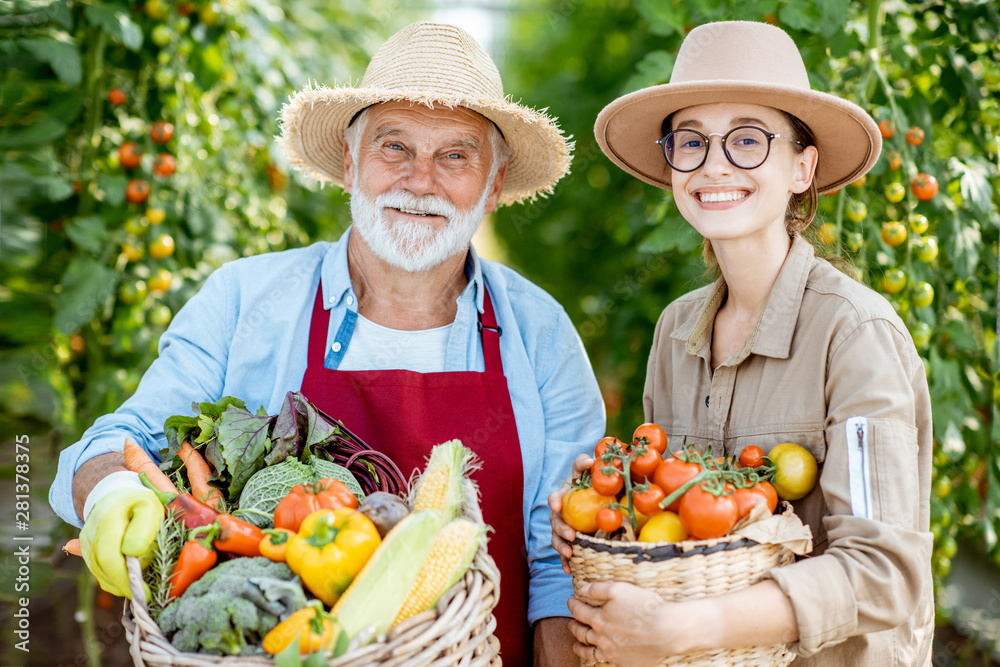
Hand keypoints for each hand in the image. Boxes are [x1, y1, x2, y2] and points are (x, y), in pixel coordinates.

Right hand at [80, 488, 163, 597]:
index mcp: (108, 522)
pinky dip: (115, 580)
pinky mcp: (88, 554)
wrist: (116, 496)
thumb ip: (143, 528)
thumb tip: (132, 553)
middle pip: (103, 570)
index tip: (143, 591)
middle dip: (124, 585)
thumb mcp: (149, 508)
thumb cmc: (139, 503)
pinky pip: (100, 574)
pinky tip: (128, 579)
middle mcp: (91, 536)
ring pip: (101, 575)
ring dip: (120, 584)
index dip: (125, 578)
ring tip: (140, 582)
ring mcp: (86, 546)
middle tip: (145, 593)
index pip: (109, 557)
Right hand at [548, 453, 594, 573]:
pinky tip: (569, 571)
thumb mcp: (589, 470)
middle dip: (561, 529)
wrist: (601, 496)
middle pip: (555, 522)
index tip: (556, 505)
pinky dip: (565, 562)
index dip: (554, 501)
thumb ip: (586, 464)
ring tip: (569, 554)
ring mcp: (566, 529)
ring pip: (557, 539)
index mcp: (564, 496)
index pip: (555, 497)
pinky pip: (566, 554)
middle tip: (572, 535)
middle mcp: (562, 514)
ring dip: (561, 547)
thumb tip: (591, 461)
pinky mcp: (572, 542)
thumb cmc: (592, 481)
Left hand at [567, 581, 682, 665]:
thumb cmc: (645, 606)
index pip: (578, 612)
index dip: (572, 605)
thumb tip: (582, 589)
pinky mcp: (624, 663)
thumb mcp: (619, 589)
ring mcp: (613, 653)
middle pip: (581, 633)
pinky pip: (606, 661)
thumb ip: (597, 589)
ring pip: (590, 652)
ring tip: (576, 645)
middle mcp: (602, 639)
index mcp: (599, 619)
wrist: (667, 630)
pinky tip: (599, 655)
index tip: (570, 601)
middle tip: (571, 622)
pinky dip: (598, 658)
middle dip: (574, 626)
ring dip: (580, 647)